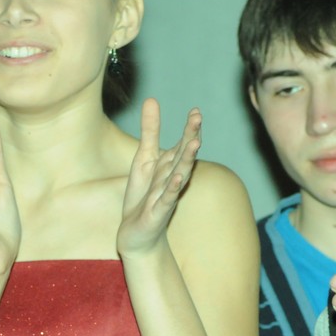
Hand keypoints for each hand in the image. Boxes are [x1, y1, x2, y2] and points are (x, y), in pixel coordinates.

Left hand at [117, 100, 199, 258]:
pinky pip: (166, 198)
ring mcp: (166, 196)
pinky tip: (176, 178)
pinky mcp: (157, 212)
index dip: (189, 129)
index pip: (182, 144)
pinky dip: (171, 189)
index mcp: (170, 165)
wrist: (137, 236)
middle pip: (183, 155)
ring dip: (186, 160)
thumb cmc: (143, 197)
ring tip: (194, 143)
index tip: (195, 111)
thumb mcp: (144, 159)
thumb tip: (152, 99)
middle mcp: (172, 178)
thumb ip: (150, 131)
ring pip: (178, 175)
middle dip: (190, 136)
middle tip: (198, 118)